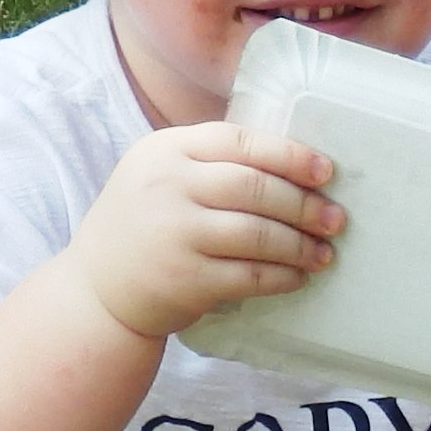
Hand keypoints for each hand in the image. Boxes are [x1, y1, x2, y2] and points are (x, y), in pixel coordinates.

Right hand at [62, 123, 342, 343]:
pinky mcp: (185, 279)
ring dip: (300, 244)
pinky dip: (281, 276)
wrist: (95, 289)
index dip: (288, 155)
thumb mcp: (159, 175)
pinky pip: (249, 275)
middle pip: (254, 188)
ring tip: (324, 252)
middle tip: (335, 218)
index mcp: (165, 150)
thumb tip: (294, 166)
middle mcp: (168, 187)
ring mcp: (175, 234)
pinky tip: (297, 277)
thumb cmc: (141, 224)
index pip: (238, 141)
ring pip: (257, 233)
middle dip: (303, 204)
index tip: (325, 170)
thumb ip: (209, 163)